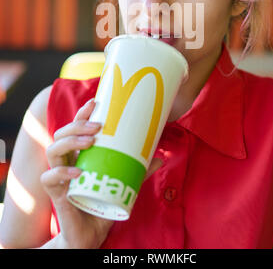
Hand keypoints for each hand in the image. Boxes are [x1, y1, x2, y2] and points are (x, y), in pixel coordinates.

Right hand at [41, 99, 162, 248]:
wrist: (91, 234)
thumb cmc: (103, 204)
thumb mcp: (123, 183)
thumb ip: (138, 171)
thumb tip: (160, 157)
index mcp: (80, 155)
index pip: (75, 127)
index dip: (82, 113)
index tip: (96, 102)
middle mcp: (67, 161)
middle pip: (61, 134)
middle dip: (77, 125)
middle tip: (98, 126)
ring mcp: (60, 177)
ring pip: (53, 150)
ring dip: (70, 142)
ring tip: (90, 141)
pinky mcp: (56, 194)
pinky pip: (49, 179)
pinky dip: (62, 172)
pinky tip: (78, 171)